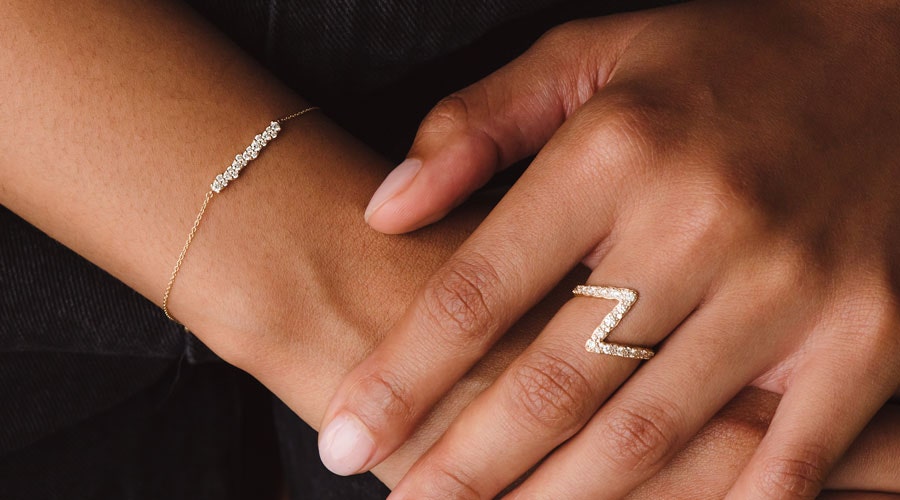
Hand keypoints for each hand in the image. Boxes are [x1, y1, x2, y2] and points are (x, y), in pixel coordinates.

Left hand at [320, 1, 899, 497]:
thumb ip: (478, 124)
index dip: (402, 376)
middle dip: (465, 465)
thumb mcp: (591, 56)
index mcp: (618, 152)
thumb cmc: (720, 62)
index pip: (479, 288)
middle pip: (553, 382)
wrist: (887, 55)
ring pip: (648, 433)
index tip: (345, 438)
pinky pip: (789, 455)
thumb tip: (385, 208)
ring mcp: (794, 286)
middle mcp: (701, 222)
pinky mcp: (872, 332)